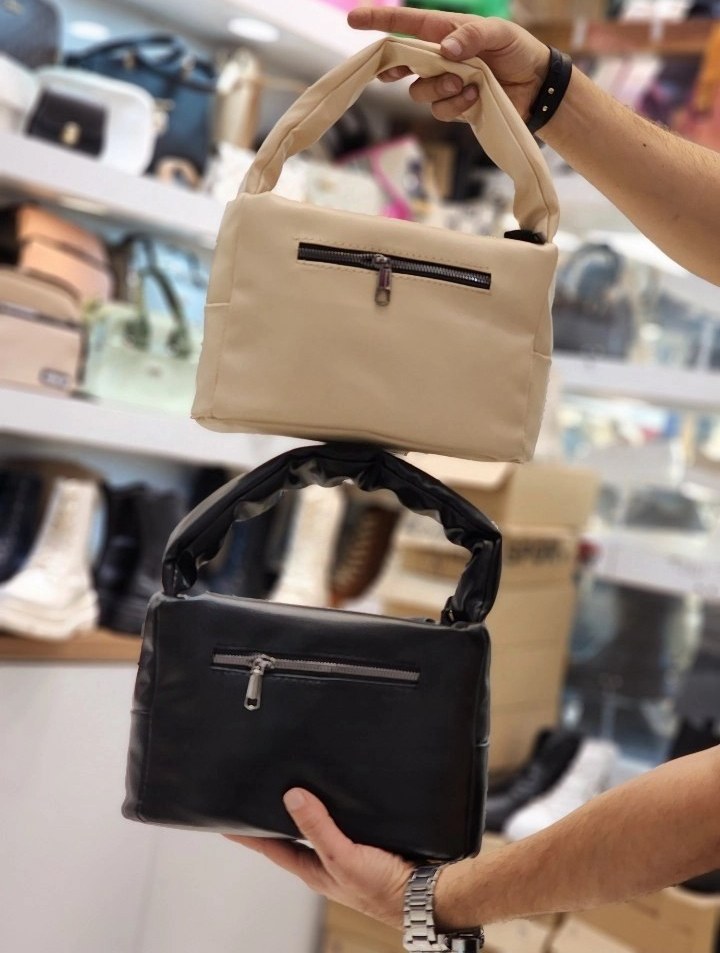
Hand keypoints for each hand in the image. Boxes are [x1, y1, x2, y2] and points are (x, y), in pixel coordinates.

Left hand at [225, 788, 413, 927]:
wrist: (425, 895)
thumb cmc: (383, 889)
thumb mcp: (343, 857)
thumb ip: (318, 828)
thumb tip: (292, 797)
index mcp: (313, 869)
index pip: (271, 847)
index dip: (248, 834)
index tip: (226, 821)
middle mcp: (325, 862)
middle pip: (291, 837)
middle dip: (275, 819)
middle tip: (258, 796)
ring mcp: (344, 855)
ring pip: (316, 829)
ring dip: (304, 812)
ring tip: (291, 789)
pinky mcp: (365, 845)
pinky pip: (340, 823)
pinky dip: (331, 810)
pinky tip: (335, 797)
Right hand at [348, 6, 549, 120]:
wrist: (536, 87)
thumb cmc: (518, 51)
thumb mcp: (501, 34)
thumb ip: (472, 36)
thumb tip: (446, 50)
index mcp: (446, 32)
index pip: (407, 24)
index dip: (379, 20)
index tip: (353, 20)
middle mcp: (440, 58)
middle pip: (401, 62)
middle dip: (395, 68)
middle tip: (392, 72)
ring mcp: (444, 83)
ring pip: (419, 91)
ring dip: (438, 88)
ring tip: (465, 83)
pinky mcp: (453, 106)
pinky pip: (439, 110)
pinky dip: (454, 105)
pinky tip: (474, 96)